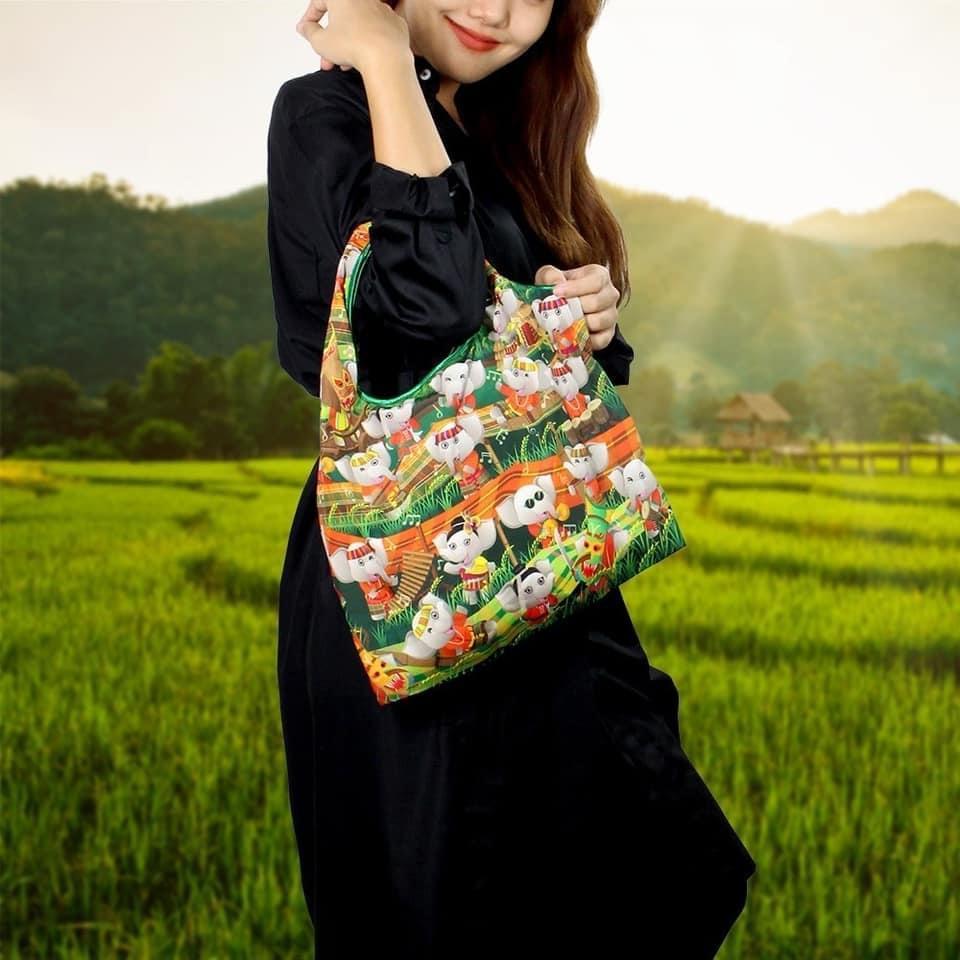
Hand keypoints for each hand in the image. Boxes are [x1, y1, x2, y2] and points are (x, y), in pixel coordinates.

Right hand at [295, 0, 410, 74]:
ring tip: (343, 63)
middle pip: (341, 18)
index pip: (318, 2)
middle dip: (330, 39)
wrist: (386, 57)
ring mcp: (381, 8)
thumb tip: (305, 28)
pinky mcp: (395, 23)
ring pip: (358, 26)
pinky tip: (364, 58)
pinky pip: (376, 32)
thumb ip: (309, 32)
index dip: (309, 18)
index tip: (306, 30)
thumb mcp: (320, 42)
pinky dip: (368, 43)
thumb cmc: (355, 45)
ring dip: (348, 43)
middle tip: (325, 56)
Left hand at [535, 262, 619, 351]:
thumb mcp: (550, 277)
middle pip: (596, 302)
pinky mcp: (608, 334)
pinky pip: (600, 340)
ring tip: (562, 324)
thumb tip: (555, 285)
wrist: (565, 307)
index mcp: (600, 276)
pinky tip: (571, 336)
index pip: (595, 281)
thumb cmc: (560, 289)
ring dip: (578, 324)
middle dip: (574, 308)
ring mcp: (611, 315)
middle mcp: (610, 294)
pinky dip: (584, 340)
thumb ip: (550, 276)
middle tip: (557, 311)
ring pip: (599, 321)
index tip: (556, 292)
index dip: (575, 288)